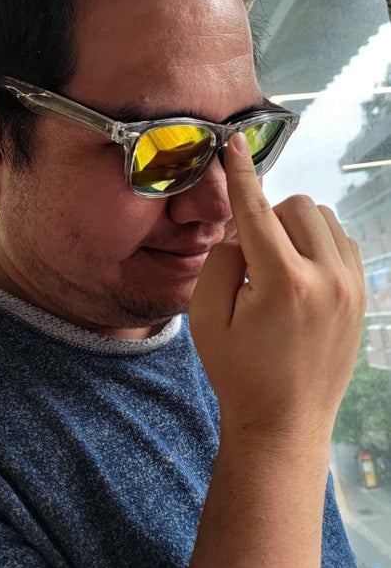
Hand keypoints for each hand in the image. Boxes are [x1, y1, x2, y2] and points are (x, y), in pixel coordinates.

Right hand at [189, 132, 365, 447]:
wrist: (285, 423)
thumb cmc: (239, 373)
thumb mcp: (205, 318)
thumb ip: (221, 260)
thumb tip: (243, 230)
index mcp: (283, 283)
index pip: (257, 211)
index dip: (242, 176)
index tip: (234, 144)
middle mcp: (327, 279)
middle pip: (297, 207)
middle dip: (269, 217)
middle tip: (252, 256)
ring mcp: (352, 288)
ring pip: (324, 220)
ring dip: (296, 228)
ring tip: (278, 266)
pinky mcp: (362, 297)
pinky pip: (344, 243)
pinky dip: (320, 244)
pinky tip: (302, 273)